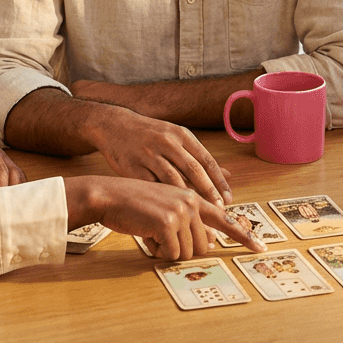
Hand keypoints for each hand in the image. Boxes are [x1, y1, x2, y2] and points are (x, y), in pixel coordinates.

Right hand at [65, 176, 264, 260]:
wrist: (109, 195)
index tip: (261, 248)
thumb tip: (212, 238)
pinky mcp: (167, 222)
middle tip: (163, 237)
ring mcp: (181, 210)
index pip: (225, 218)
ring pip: (188, 251)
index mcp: (194, 197)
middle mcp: (192, 201)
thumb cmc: (136, 204)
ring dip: (168, 250)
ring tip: (151, 232)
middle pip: (204, 245)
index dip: (244, 236)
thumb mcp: (167, 203)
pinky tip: (146, 234)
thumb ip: (191, 215)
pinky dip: (158, 251)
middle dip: (184, 249)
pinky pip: (171, 253)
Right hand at [88, 107, 232, 206]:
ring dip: (187, 199)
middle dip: (209, 191)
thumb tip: (228, 174)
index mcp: (181, 135)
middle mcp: (167, 142)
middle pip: (193, 169)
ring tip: (198, 216)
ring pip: (173, 179)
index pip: (206, 160)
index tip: (229, 199)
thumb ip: (200, 158)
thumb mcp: (176, 139)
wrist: (114, 126)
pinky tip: (171, 214)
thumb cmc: (151, 136)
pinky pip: (151, 186)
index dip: (219, 182)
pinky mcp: (133, 166)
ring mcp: (149, 154)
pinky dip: (162, 201)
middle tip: (220, 210)